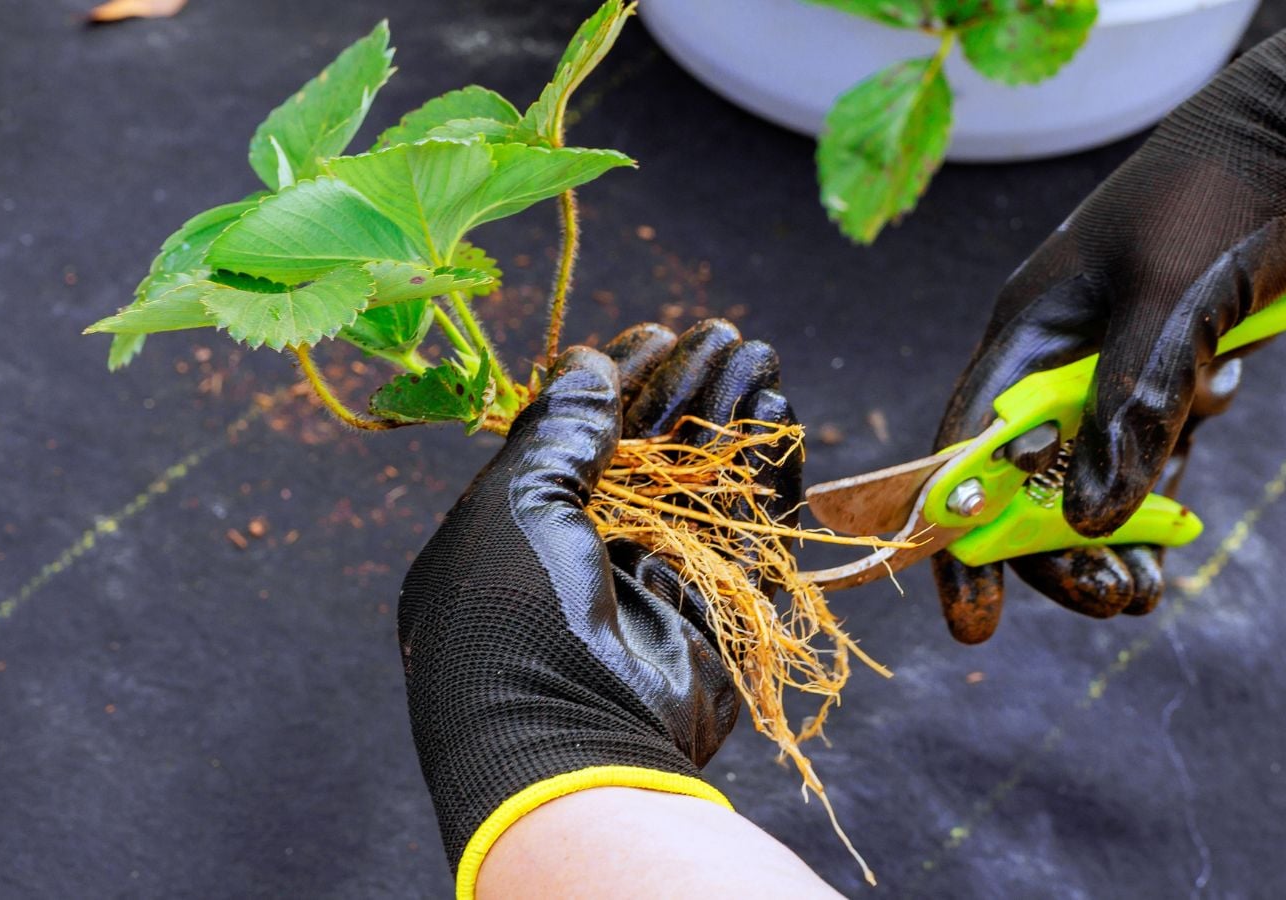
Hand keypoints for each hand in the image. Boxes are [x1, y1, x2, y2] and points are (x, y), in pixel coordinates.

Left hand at [397, 320, 796, 888]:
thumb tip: (586, 363)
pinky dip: (768, 473)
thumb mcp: (511, 505)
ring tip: (755, 355)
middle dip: (683, 391)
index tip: (650, 335)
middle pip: (647, 458)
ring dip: (730, 417)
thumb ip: (556, 431)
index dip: (614, 384)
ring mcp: (655, 589)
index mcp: (518, 538)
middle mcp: (588, 561)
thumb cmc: (509, 618)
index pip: (575, 443)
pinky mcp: (719, 615)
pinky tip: (776, 414)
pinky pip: (750, 533)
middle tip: (719, 334)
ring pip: (704, 486)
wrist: (566, 741)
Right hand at [933, 23, 1285, 642]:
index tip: (973, 613)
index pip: (971, 447)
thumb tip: (1092, 519)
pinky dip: (1154, 505)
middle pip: (1032, 476)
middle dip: (1052, 550)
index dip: (963, 532)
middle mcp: (1059, 359)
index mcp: (1028, 333)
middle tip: (1100, 602)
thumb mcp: (1167, 301)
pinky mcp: (1174, 372)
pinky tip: (1164, 553)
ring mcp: (1116, 367)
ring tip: (1135, 597)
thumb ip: (1129, 403)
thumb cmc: (1219, 195)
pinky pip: (1147, 456)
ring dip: (1108, 541)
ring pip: (1092, 474)